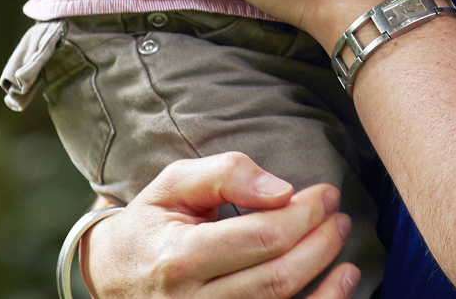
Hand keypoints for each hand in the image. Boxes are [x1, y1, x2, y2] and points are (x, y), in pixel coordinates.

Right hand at [79, 153, 357, 298]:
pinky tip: (342, 282)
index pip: (261, 238)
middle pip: (278, 276)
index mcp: (177, 258)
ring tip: (341, 240)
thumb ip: (226, 173)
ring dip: (326, 275)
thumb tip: (282, 191)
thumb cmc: (152, 224)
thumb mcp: (175, 184)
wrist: (113, 277)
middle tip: (338, 214)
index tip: (326, 193)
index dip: (304, 214)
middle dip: (320, 240)